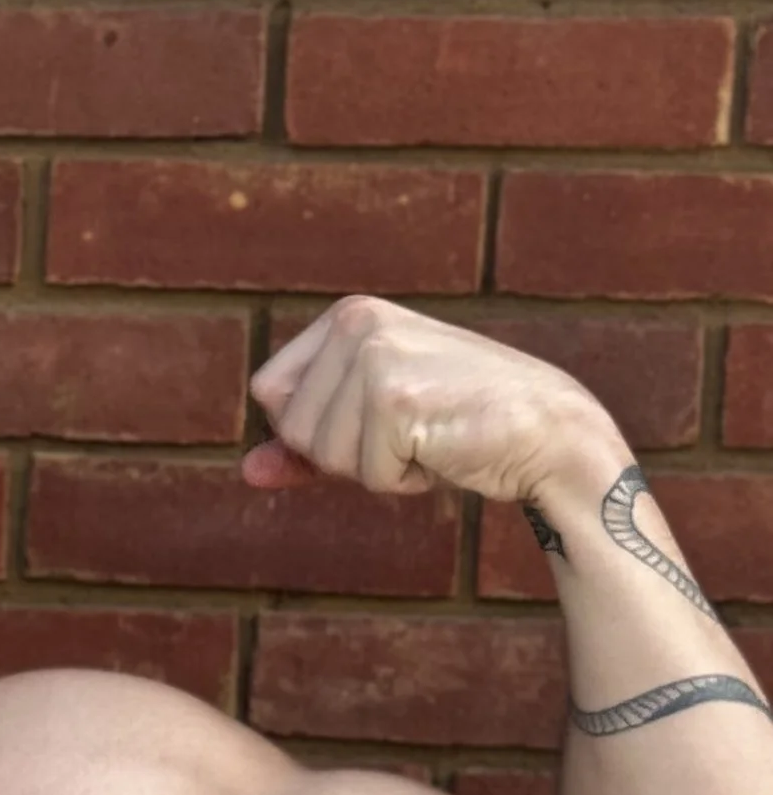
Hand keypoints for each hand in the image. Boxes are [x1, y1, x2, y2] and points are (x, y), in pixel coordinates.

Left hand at [241, 292, 618, 507]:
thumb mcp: (371, 426)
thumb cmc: (458, 427)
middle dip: (344, 453)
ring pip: (323, 456)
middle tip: (410, 430)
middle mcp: (358, 323)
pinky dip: (404, 479)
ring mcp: (377, 358)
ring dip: (376, 468)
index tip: (375, 419)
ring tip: (430, 436)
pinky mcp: (397, 400)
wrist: (547, 432)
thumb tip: (247, 471)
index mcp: (348, 315)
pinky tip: (446, 448)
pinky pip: (367, 475)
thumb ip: (304, 445)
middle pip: (291, 429)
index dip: (313, 429)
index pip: (269, 394)